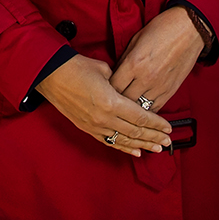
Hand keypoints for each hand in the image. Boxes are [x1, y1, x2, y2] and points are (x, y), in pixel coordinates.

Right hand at [35, 55, 171, 155]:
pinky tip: (135, 151)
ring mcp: (95, 125)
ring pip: (124, 139)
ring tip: (157, 148)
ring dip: (142, 144)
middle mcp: (104, 118)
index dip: (156, 123)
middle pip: (135, 131)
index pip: (140, 116)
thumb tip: (130, 89)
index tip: (168, 127)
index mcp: (111, 102)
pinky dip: (123, 147)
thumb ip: (120, 82)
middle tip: (168, 141)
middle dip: (153, 136)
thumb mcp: (105, 70)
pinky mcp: (87, 128)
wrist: (50, 75)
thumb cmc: (76, 67)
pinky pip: (109, 141)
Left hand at [110, 8, 205, 112]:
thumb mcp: (136, 40)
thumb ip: (125, 59)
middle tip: (113, 99)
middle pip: (124, 100)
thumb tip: (116, 73)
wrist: (189, 29)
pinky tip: (142, 106)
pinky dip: (147, 109)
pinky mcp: (170, 91)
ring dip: (132, 107)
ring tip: (127, 105)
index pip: (113, 86)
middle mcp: (145, 78)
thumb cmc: (162, 29)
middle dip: (117, 100)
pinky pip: (155, 108)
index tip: (105, 88)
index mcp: (134, 63)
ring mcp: (159, 86)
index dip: (107, 89)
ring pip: (139, 108)